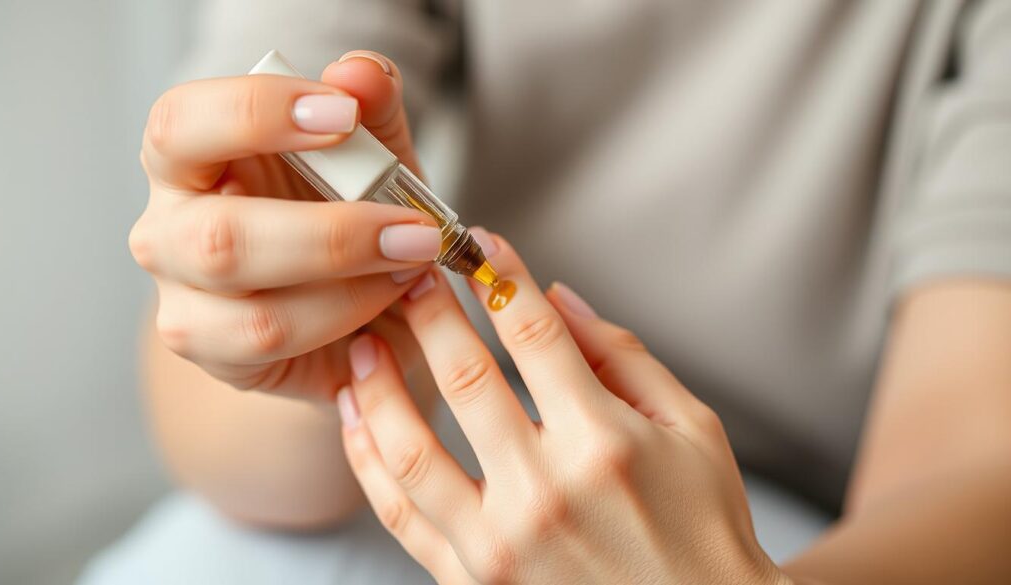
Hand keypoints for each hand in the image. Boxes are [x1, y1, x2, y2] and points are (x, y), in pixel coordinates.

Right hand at [130, 51, 436, 400]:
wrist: (361, 309)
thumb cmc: (352, 218)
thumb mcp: (377, 157)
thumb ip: (372, 107)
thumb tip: (359, 73)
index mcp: (188, 159)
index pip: (182, 123)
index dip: (255, 114)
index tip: (344, 114)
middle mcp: (169, 230)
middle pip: (216, 234)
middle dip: (331, 234)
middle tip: (414, 228)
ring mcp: (182, 300)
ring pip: (248, 304)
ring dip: (349, 280)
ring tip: (413, 263)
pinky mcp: (214, 352)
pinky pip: (269, 338)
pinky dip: (343, 316)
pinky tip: (387, 298)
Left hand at [338, 229, 787, 583]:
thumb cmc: (704, 528)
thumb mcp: (693, 429)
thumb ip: (624, 357)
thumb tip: (558, 296)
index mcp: (605, 442)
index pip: (534, 334)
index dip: (500, 278)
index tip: (477, 243)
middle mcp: (546, 491)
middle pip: (464, 377)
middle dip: (428, 312)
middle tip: (406, 275)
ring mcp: (501, 545)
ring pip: (411, 447)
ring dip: (377, 384)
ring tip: (362, 343)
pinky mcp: (473, 584)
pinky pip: (401, 517)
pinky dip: (368, 464)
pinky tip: (356, 421)